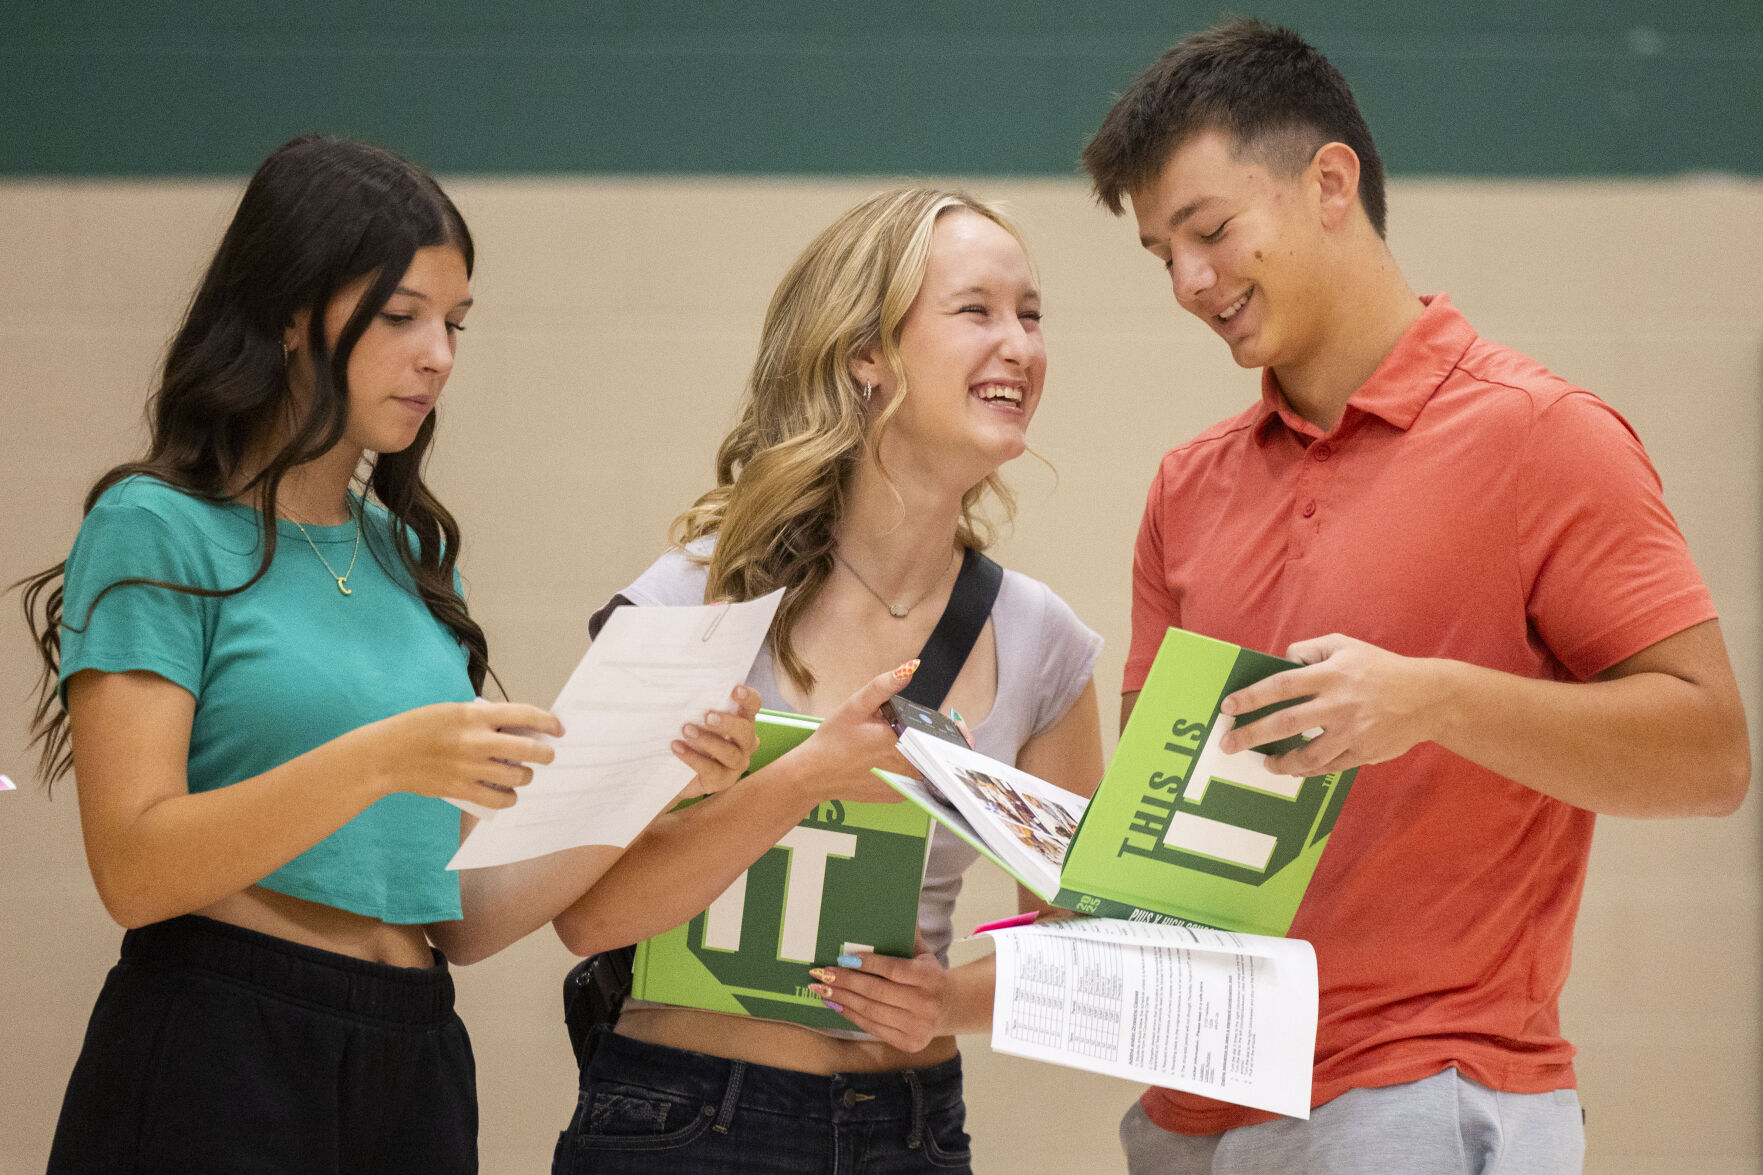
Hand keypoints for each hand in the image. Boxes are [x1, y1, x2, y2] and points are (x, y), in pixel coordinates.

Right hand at [359, 701, 562, 808]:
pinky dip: (509, 797)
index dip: (548, 721)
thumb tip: (518, 730)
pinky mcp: (460, 789)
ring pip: (517, 776)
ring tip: (522, 774)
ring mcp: (469, 767)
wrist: (386, 755)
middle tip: (547, 756)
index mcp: (474, 715)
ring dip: (526, 776)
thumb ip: (483, 719)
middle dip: (545, 754)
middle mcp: (475, 741)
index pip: (524, 714)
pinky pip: (498, 798)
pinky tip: (508, 794)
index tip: (558, 729)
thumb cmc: (418, 728)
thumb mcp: (452, 711)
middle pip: (528, 749)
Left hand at [670, 685, 761, 801]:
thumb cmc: (687, 737)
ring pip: (731, 753)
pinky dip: (693, 758)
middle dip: (728, 723)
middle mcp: (744, 743)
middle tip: (707, 716)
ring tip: (686, 731)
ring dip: (708, 741)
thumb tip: (683, 686)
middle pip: (746, 731)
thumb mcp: (694, 718)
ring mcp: (736, 764)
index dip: (748, 698)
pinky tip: (677, 748)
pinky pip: (712, 770)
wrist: (672, 772)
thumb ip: (698, 706)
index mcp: (741, 721)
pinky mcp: (722, 781)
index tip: (735, 690)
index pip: (753, 707)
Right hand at [787, 660, 920, 804]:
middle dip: (918, 735)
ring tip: (884, 746)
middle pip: (928, 746)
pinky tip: (883, 761)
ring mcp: (903, 785)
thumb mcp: (856, 706)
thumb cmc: (833, 739)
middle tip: (890, 731)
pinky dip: (904, 769)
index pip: (931, 730)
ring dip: (914, 753)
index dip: (931, 723)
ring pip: (922, 764)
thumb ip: (884, 686)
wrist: (814, 774)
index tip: (933, 720)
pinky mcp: (895, 796)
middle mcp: (907, 766)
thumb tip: (912, 667)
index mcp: (901, 740)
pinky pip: (911, 780)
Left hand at [807, 941, 948, 1052]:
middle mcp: (925, 1003)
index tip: (842, 958)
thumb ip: (907, 934)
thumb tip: (888, 906)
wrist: (951, 1007)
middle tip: (821, 973)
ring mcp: (917, 1026)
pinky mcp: (908, 1043)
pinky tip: (835, 1003)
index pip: (892, 969)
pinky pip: (872, 1027)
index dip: (867, 964)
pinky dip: (850, 1014)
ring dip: (841, 998)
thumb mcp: (924, 952)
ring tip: (821, 989)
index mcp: (930, 977)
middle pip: (876, 991)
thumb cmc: (929, 974)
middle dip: (845, 981)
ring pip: (870, 1010)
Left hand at [1219, 633, 1438, 775]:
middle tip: (1228, 744)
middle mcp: (1339, 704)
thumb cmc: (1379, 667)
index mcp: (1331, 675)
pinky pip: (1329, 767)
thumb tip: (1281, 663)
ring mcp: (1352, 732)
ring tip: (1265, 763)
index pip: (1281, 686)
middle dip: (1252, 735)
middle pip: (1286, 723)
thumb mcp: (1345, 645)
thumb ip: (1309, 650)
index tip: (1228, 706)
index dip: (1252, 697)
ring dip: (1280, 762)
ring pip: (1307, 755)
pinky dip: (1308, 770)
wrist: (1427, 697)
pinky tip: (1295, 768)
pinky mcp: (1363, 753)